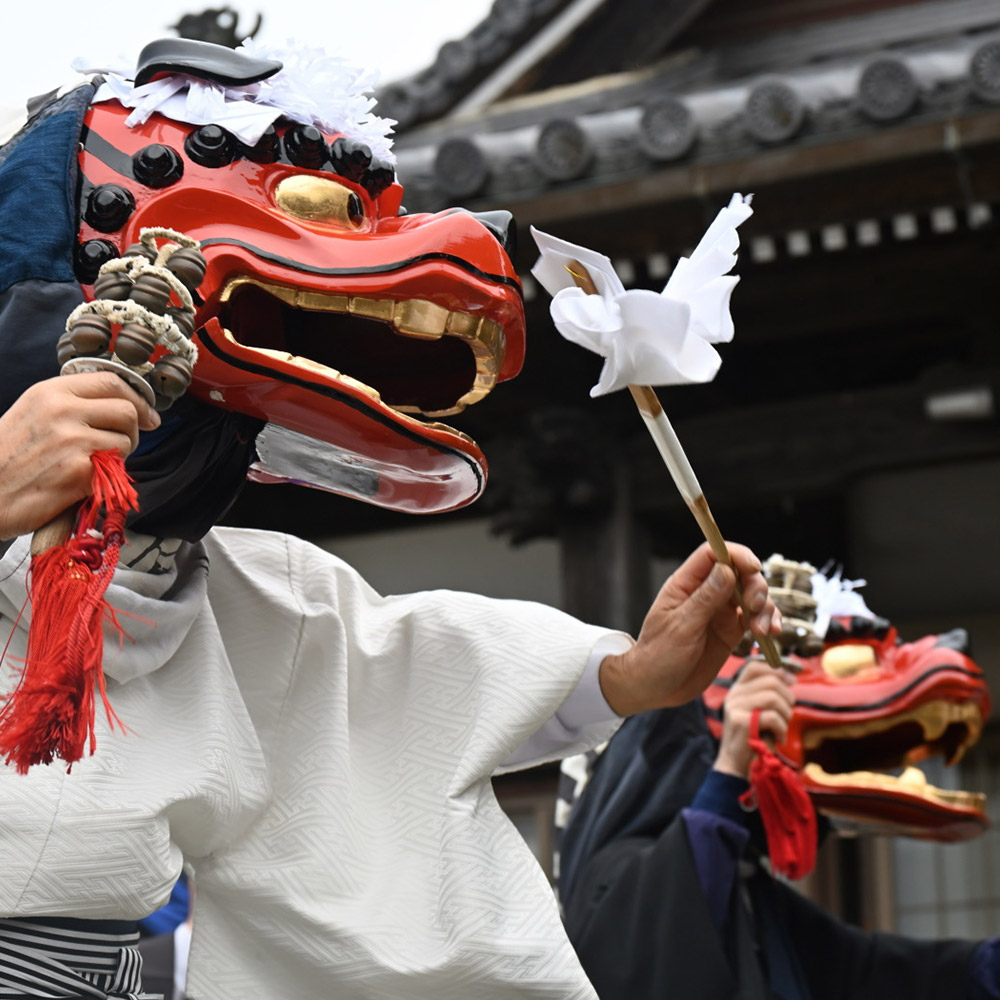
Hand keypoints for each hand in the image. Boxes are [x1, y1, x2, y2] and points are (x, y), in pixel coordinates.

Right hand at [0, 373, 159, 539]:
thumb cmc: (8, 457)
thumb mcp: (33, 413)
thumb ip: (72, 403)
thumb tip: (120, 403)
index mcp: (51, 392)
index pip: (111, 381)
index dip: (137, 399)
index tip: (147, 414)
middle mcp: (62, 411)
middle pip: (128, 410)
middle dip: (133, 430)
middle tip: (122, 444)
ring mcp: (72, 440)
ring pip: (126, 441)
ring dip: (119, 456)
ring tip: (93, 464)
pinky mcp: (80, 471)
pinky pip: (116, 468)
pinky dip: (107, 476)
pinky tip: (83, 480)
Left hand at [598, 542, 780, 715]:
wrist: (655, 686)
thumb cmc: (658, 655)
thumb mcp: (681, 627)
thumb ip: (705, 599)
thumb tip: (726, 569)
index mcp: (685, 584)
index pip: (713, 554)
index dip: (736, 554)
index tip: (753, 567)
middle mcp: (706, 593)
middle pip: (740, 572)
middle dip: (755, 585)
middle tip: (755, 607)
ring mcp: (720, 611)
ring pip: (752, 595)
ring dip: (765, 607)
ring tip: (762, 630)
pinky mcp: (731, 630)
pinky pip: (756, 618)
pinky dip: (768, 622)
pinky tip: (771, 634)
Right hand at [714, 660, 795, 778]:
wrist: (736, 765)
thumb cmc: (753, 738)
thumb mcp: (759, 711)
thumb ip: (768, 694)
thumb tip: (791, 678)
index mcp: (737, 689)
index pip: (755, 666)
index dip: (777, 670)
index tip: (792, 681)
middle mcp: (734, 694)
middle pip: (770, 681)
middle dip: (788, 697)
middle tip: (789, 712)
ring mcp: (735, 706)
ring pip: (773, 697)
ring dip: (786, 713)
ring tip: (783, 726)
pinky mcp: (741, 721)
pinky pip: (772, 717)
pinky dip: (782, 728)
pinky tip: (778, 737)